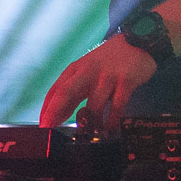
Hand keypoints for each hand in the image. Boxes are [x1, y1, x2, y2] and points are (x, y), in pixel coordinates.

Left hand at [38, 35, 157, 129]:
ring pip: (94, 104)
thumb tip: (55, 118)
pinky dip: (113, 120)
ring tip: (88, 138)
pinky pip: (117, 105)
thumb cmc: (107, 63)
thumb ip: (72, 94)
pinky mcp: (126, 80)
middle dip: (55, 112)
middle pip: (66, 92)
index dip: (47, 110)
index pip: (55, 90)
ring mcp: (107, 76)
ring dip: (90, 123)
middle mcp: (87, 72)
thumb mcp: (86, 74)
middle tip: (51, 131)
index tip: (42, 127)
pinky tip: (111, 130)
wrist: (138, 43)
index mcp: (75, 70)